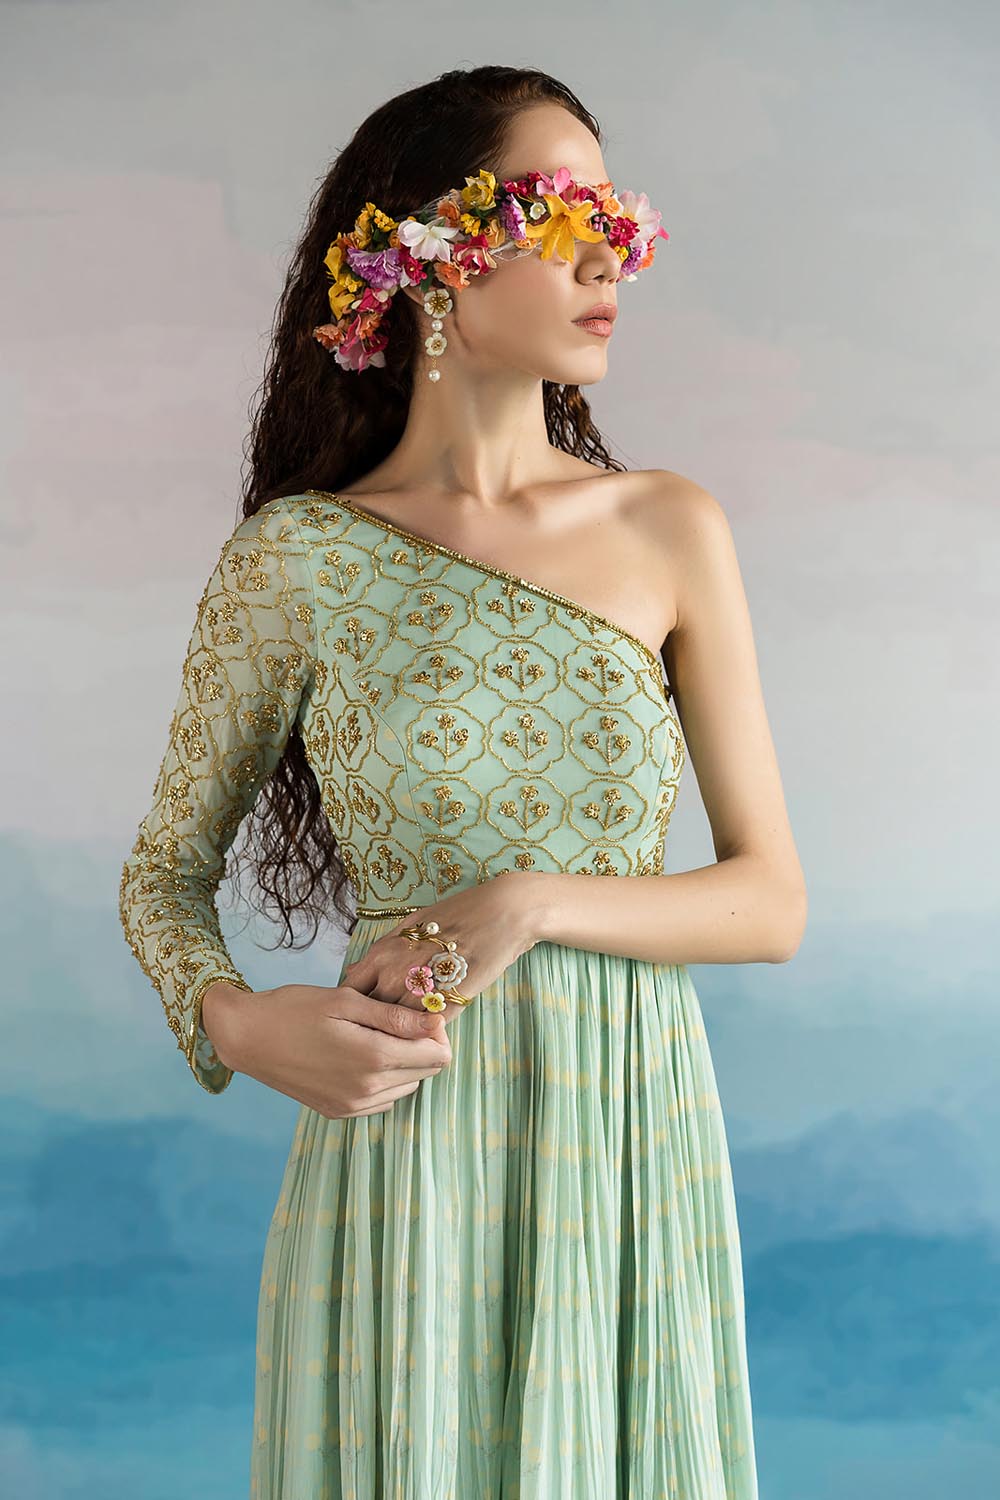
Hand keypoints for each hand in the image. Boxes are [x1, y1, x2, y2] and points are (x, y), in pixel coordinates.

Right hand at [204, 979, 452, 1116]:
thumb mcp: (346, 1001)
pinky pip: (382, 1100)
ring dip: (403, 1064)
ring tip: (376, 1036)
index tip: (419, 1014)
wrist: (247, 1037)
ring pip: (406, 1087)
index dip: (436, 1032)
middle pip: (425, 1073)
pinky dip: (384, 1080)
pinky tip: (362, 1056)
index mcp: (373, 1058)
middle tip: (398, 1021)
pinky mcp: (338, 1112)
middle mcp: (366, 1090)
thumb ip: (394, 1017)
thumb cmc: (294, 1009)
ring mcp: (351, 1106)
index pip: (437, 1057)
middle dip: (422, 1046)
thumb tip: (436, 1023)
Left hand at [339, 871, 538, 1025]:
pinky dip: (423, 1034)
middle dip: (371, 1022)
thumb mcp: (411, 925)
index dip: (354, 1003)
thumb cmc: (457, 914)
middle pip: (369, 1014)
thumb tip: (356, 971)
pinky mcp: (446, 1008)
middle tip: (379, 1028)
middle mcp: (394, 975)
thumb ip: (382, 951)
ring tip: (402, 1035)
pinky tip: (427, 1032)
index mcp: (382, 954)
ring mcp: (419, 993)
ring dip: (397, 1033)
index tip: (362, 1009)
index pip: (350, 991)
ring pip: (395, 1028)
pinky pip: (424, 1031)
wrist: (501, 914)